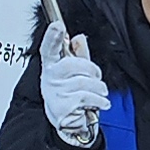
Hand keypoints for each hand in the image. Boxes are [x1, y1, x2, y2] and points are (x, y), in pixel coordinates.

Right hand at [36, 24, 107, 146]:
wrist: (71, 123)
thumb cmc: (72, 96)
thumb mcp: (78, 73)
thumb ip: (79, 54)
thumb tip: (79, 37)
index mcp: (52, 67)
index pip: (49, 49)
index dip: (52, 37)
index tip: (57, 25)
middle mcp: (50, 79)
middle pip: (72, 64)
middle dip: (92, 70)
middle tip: (97, 78)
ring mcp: (55, 93)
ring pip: (84, 82)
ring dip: (99, 88)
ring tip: (100, 93)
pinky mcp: (62, 107)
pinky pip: (87, 97)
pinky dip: (99, 100)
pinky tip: (101, 103)